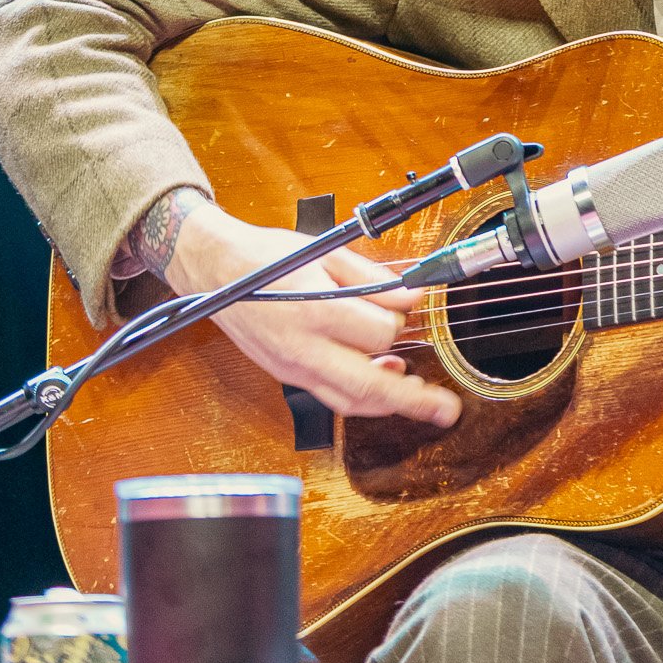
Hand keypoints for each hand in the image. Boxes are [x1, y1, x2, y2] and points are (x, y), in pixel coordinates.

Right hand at [167, 199, 461, 427]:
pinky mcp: (286, 376)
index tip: (411, 306)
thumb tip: (412, 296)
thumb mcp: (326, 253)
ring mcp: (291, 369)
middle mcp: (303, 349)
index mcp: (315, 311)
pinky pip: (330, 396)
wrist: (215, 270)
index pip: (376, 335)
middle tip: (447, 409)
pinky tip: (384, 382)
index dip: (400, 323)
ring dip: (389, 405)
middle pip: (365, 387)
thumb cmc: (269, 257)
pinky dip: (360, 397)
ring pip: (348, 402)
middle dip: (412, 401)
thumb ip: (372, 277)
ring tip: (425, 402)